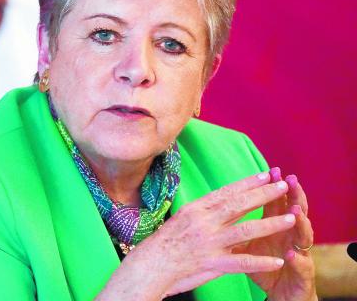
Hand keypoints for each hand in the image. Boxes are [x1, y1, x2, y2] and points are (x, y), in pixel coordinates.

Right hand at [96, 171, 295, 299]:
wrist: (149, 266)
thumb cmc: (163, 243)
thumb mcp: (181, 219)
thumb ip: (202, 212)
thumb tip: (220, 202)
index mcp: (196, 209)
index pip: (226, 192)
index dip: (248, 183)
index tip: (266, 174)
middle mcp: (203, 222)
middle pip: (239, 205)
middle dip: (263, 195)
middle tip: (283, 186)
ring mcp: (208, 242)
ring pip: (245, 230)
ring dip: (270, 224)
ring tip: (291, 218)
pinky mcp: (212, 263)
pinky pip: (242, 261)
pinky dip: (261, 261)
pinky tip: (278, 260)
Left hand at [237, 168, 316, 300]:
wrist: (281, 294)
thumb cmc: (262, 267)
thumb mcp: (245, 246)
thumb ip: (237, 228)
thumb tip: (217, 209)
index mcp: (277, 228)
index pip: (277, 204)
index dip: (273, 189)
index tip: (271, 170)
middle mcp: (291, 238)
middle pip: (295, 213)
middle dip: (293, 196)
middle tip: (290, 180)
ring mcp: (299, 255)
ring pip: (304, 237)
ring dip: (300, 224)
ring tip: (296, 212)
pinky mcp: (303, 276)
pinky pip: (302, 268)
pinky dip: (297, 261)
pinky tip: (290, 255)